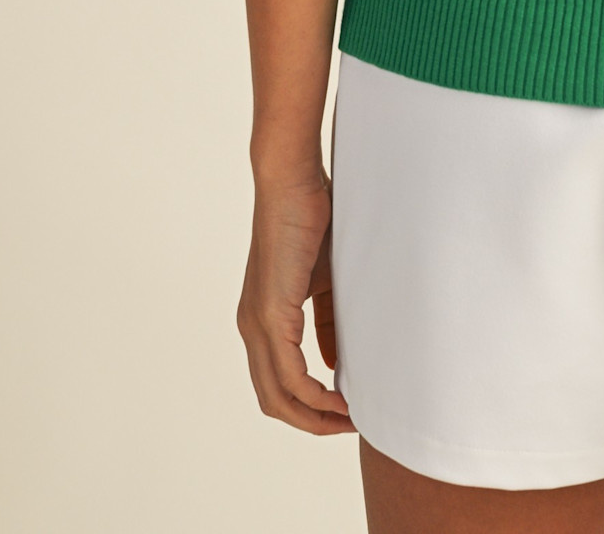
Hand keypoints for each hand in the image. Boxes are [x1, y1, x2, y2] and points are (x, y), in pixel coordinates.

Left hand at [237, 174, 355, 435]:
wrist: (292, 181)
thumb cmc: (312, 219)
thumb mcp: (324, 281)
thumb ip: (328, 322)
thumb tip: (335, 363)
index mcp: (262, 319)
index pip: (277, 383)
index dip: (310, 405)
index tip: (347, 409)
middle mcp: (251, 328)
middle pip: (273, 401)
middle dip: (313, 421)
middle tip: (352, 424)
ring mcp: (257, 323)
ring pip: (278, 396)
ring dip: (315, 415)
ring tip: (352, 418)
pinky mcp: (271, 314)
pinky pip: (290, 375)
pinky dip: (315, 395)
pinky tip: (341, 398)